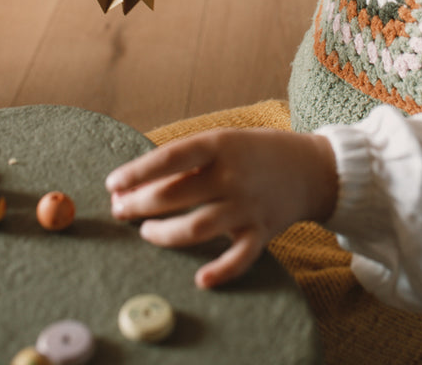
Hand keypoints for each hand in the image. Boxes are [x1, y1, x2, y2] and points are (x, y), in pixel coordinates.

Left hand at [105, 128, 337, 288]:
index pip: (169, 158)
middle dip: (140, 205)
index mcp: (219, 145)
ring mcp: (248, 206)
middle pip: (175, 195)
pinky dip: (220, 272)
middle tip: (120, 210)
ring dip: (164, 234)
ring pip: (197, 228)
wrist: (310, 168)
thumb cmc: (252, 152)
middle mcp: (232, 175)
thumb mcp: (222, 141)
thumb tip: (136, 181)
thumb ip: (186, 159)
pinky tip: (201, 279)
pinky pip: (239, 258)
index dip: (137, 172)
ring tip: (147, 232)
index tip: (112, 184)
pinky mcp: (263, 232)